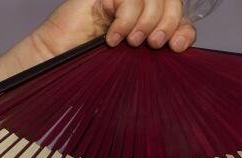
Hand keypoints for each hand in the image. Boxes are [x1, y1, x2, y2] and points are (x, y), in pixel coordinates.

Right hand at [28, 0, 196, 62]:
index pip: (179, 15)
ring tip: (131, 43)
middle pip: (171, 0)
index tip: (176, 46)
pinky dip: (125, 19)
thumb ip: (155, 53)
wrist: (57, 63)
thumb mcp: (133, 63)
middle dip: (168, 23)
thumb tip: (179, 45)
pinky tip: (113, 38)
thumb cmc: (91, 67)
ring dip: (147, 22)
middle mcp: (137, 7)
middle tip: (155, 44)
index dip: (184, 28)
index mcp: (148, 23)